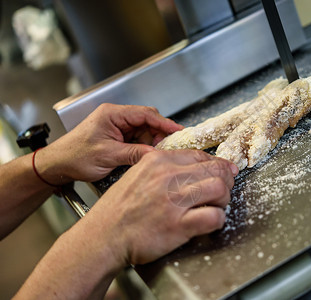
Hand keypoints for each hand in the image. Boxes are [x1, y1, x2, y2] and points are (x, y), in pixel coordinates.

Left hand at [36, 103, 183, 183]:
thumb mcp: (108, 155)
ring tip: (160, 154)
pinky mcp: (117, 137)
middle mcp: (116, 117)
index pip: (145, 114)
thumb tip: (156, 155)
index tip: (178, 130)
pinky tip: (149, 155)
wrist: (58, 165)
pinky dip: (144, 146)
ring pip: (144, 131)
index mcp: (112, 114)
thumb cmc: (75, 156)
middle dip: (160, 133)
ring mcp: (117, 127)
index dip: (164, 122)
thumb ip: (134, 153)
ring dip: (152, 142)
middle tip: (171, 146)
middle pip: (147, 121)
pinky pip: (137, 139)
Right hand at [82, 150, 237, 265]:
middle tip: (225, 190)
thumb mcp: (137, 175)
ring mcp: (174, 201)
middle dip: (226, 180)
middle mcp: (167, 177)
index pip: (200, 155)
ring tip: (217, 205)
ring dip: (224, 199)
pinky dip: (219, 219)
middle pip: (215, 169)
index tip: (224, 171)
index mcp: (158, 161)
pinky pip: (214, 217)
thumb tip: (193, 168)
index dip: (218, 164)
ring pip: (220, 189)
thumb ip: (163, 168)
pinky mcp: (179, 225)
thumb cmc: (118, 209)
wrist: (103, 236)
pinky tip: (212, 221)